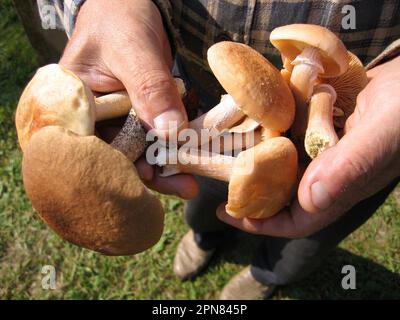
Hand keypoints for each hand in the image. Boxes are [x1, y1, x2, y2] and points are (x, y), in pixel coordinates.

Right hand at [60, 0, 198, 198]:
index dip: (116, 168)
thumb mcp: (132, 49)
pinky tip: (189, 162)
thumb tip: (170, 132)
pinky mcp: (137, 118)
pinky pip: (153, 140)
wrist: (132, 6)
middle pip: (116, 157)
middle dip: (148, 173)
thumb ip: (149, 88)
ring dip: (164, 168)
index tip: (147, 177)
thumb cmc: (120, 18)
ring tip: (190, 184)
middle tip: (183, 187)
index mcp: (72, 105)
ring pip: (137, 153)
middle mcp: (92, 119)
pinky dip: (171, 151)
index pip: (89, 148)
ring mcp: (116, 120)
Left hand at [217, 57, 399, 236]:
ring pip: (284, 163)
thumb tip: (310, 200)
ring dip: (257, 156)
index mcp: (342, 186)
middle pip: (282, 192)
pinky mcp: (324, 126)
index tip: (225, 213)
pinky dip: (273, 129)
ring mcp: (326, 149)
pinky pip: (293, 135)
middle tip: (218, 174)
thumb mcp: (384, 133)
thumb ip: (351, 167)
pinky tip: (254, 115)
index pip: (297, 219)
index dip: (260, 223)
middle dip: (250, 189)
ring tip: (227, 144)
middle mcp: (329, 172)